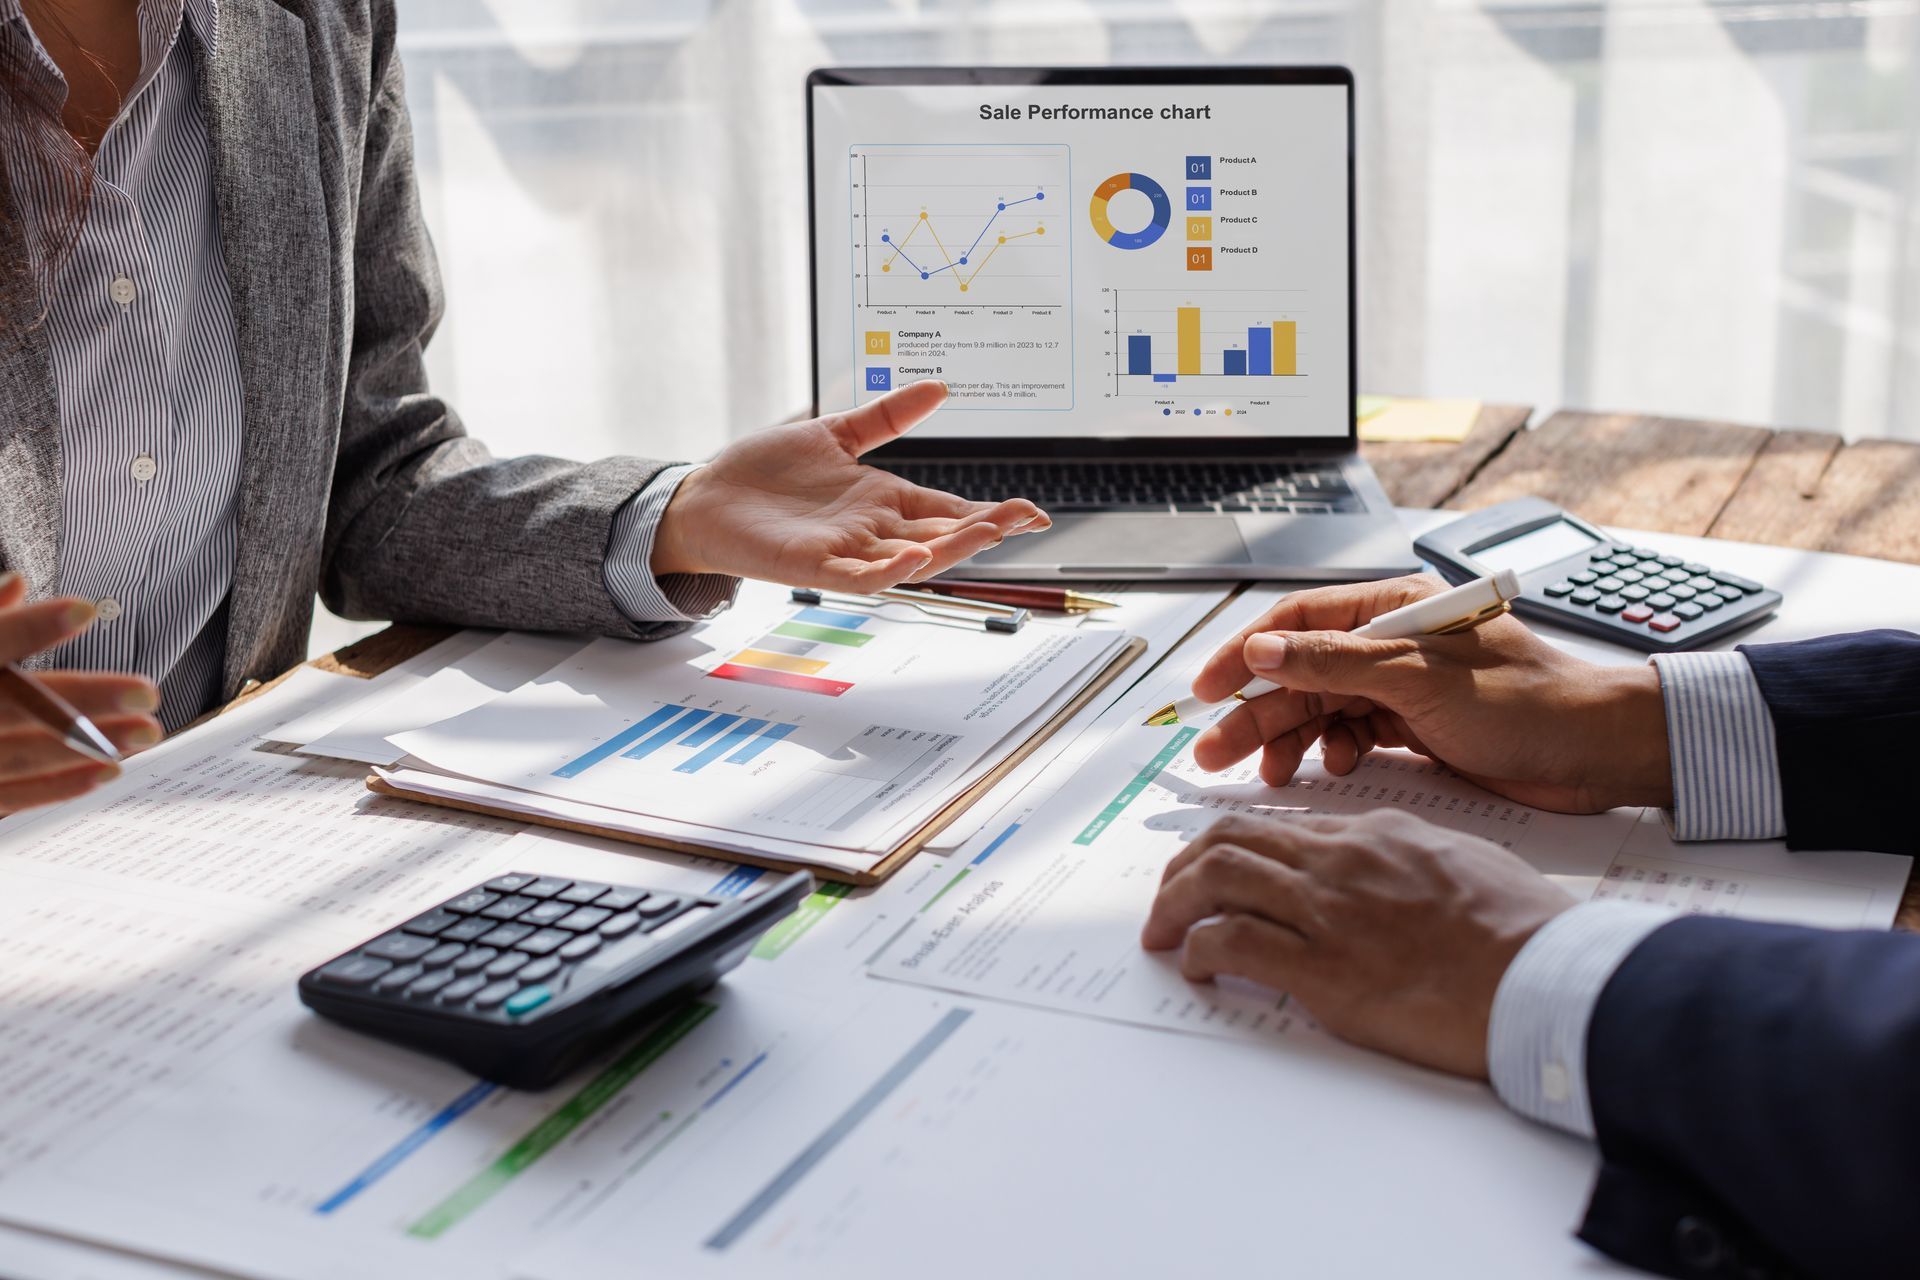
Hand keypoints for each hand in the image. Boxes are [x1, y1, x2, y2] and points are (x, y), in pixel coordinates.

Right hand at [0, 572, 162, 812]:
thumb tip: (17, 582)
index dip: (31, 628)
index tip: (86, 609)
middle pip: (14, 705)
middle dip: (83, 700)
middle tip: (148, 692)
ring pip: (20, 753)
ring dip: (88, 745)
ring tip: (146, 732)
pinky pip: (10, 798)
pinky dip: (59, 787)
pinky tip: (109, 771)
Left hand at [650, 381, 1049, 591]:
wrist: (706, 496)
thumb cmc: (765, 472)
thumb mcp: (835, 433)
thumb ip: (887, 416)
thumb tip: (939, 388)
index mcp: (883, 501)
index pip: (949, 511)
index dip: (991, 512)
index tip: (1031, 511)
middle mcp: (873, 530)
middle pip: (942, 537)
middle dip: (986, 529)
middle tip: (1027, 518)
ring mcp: (847, 551)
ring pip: (912, 560)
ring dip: (951, 551)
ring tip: (987, 533)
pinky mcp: (815, 567)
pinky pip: (861, 577)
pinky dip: (889, 570)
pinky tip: (914, 556)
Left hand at [1141, 809, 1575, 1077]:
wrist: (1551, 976)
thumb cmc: (1524, 930)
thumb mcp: (1460, 862)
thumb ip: (1408, 857)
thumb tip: (1380, 867)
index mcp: (1373, 835)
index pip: (1276, 824)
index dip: (1230, 845)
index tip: (1210, 866)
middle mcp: (1340, 864)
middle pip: (1230, 840)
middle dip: (1183, 868)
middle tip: (1168, 898)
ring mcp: (1329, 914)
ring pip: (1218, 879)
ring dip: (1173, 905)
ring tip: (1162, 932)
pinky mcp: (1326, 972)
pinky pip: (1235, 944)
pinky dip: (1200, 951)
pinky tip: (1197, 967)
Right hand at [1190, 574, 1671, 812]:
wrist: (1595, 753)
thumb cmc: (1529, 703)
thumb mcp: (1418, 679)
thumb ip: (1334, 663)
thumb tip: (1263, 651)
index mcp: (1394, 608)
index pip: (1297, 622)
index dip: (1246, 654)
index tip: (1207, 688)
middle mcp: (1393, 642)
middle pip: (1302, 672)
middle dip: (1256, 710)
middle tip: (1216, 750)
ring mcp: (1403, 686)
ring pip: (1323, 709)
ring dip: (1290, 739)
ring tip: (1264, 771)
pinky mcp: (1416, 726)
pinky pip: (1353, 735)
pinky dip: (1334, 753)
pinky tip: (1333, 769)